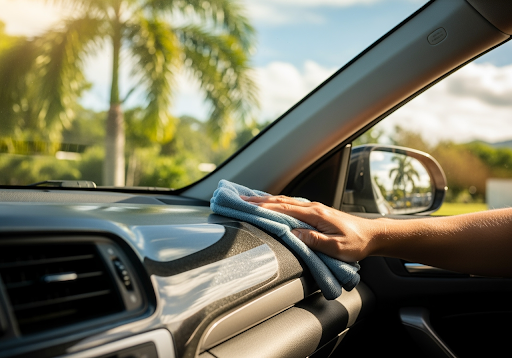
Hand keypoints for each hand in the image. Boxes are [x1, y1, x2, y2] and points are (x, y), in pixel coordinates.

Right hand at [241, 195, 379, 261]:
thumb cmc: (356, 243)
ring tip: (248, 198)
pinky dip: (277, 202)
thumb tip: (292, 234)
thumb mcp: (336, 247)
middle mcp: (312, 207)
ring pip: (285, 201)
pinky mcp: (315, 212)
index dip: (263, 206)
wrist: (372, 235)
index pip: (283, 208)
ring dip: (266, 199)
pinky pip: (291, 204)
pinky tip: (270, 203)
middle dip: (259, 200)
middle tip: (239, 199)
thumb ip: (314, 240)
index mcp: (315, 214)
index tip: (246, 204)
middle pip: (280, 201)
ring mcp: (313, 208)